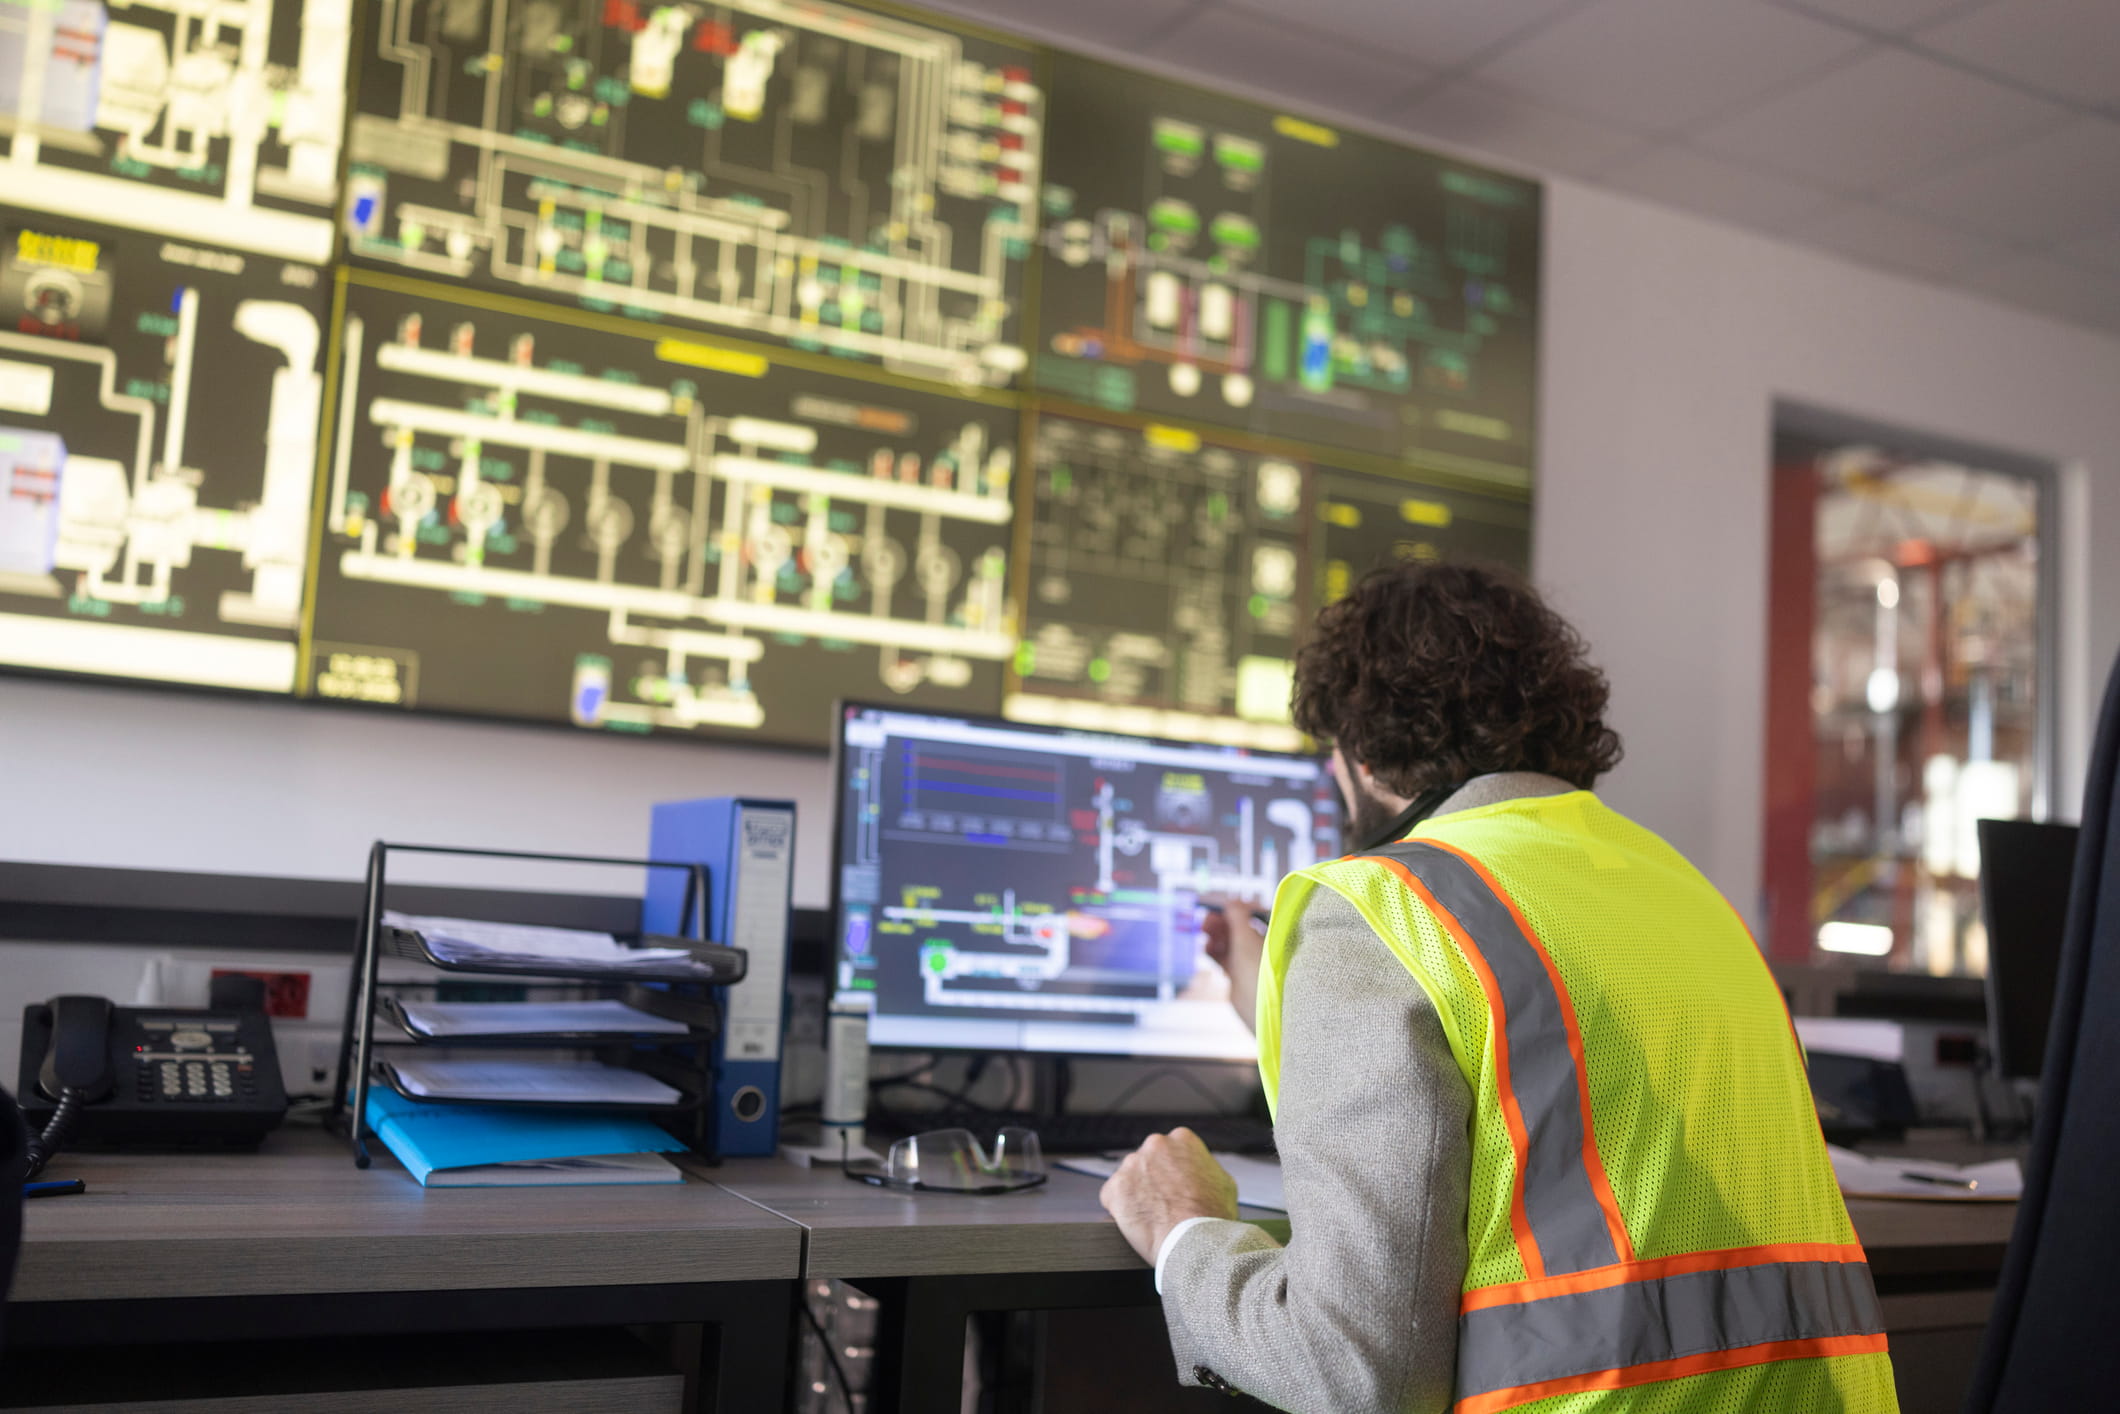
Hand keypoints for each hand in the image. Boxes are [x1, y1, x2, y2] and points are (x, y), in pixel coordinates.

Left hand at [1098, 1127, 1239, 1264]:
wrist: (1194, 1240)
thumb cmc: (1212, 1216)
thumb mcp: (1224, 1183)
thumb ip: (1207, 1169)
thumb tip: (1201, 1173)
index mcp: (1182, 1139)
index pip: (1172, 1150)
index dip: (1174, 1171)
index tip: (1176, 1187)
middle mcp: (1155, 1144)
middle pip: (1149, 1161)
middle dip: (1153, 1179)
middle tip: (1164, 1202)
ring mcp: (1132, 1164)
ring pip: (1130, 1178)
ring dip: (1137, 1193)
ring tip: (1152, 1216)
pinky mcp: (1114, 1187)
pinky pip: (1112, 1196)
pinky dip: (1120, 1209)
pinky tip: (1137, 1222)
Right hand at [1201, 895, 1267, 1032]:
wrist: (1260, 1008)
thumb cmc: (1259, 970)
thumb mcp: (1246, 937)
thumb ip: (1238, 917)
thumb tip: (1231, 900)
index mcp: (1268, 935)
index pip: (1249, 915)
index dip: (1233, 910)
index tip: (1218, 906)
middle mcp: (1259, 947)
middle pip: (1236, 928)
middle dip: (1221, 922)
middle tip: (1206, 919)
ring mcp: (1247, 962)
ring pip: (1227, 942)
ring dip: (1215, 935)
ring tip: (1204, 932)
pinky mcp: (1237, 976)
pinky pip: (1222, 958)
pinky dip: (1213, 951)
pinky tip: (1206, 948)